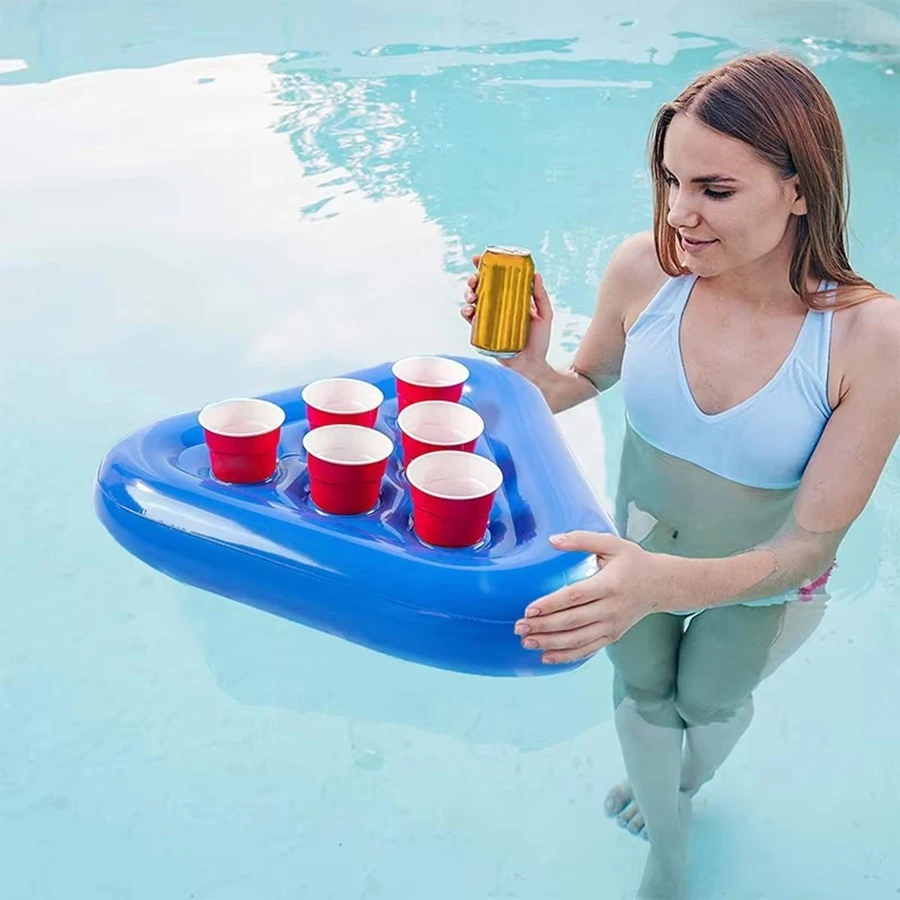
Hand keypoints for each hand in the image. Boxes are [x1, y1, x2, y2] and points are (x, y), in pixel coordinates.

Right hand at [460, 253, 553, 377]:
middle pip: (480, 288)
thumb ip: (541, 296)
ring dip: (467, 294)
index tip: (477, 258)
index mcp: (510, 299)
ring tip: (472, 296)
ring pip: (471, 301)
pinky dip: (466, 312)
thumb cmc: (540, 341)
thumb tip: (536, 273)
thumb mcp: (545, 315)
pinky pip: (469, 320)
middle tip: (474, 280)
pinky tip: (469, 310)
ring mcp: (488, 320)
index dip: (484, 267)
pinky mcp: (482, 334)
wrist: (532, 365)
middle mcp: (497, 307)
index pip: (496, 279)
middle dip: (472, 280)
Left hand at [514, 531, 669, 663]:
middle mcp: (611, 608)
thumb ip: (581, 540)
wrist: (661, 584)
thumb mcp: (611, 543)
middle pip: (572, 621)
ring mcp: (612, 625)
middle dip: (544, 627)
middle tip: (519, 628)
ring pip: (578, 639)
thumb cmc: (633, 561)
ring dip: (551, 643)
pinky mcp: (612, 635)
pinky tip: (547, 656)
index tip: (529, 610)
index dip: (551, 604)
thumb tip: (552, 540)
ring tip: (527, 642)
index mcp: (609, 584)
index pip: (575, 597)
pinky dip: (567, 656)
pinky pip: (588, 649)